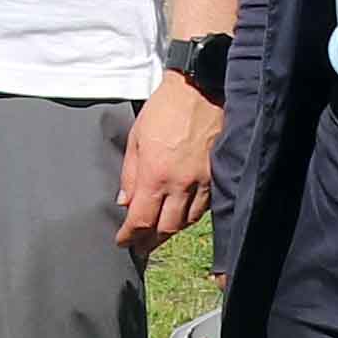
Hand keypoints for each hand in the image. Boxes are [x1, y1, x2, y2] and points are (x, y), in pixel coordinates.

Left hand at [114, 76, 222, 246]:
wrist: (199, 91)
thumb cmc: (164, 110)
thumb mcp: (136, 138)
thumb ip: (129, 174)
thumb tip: (124, 201)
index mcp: (155, 175)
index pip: (140, 219)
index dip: (130, 236)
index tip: (122, 241)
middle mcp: (179, 184)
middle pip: (165, 228)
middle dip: (150, 241)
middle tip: (140, 246)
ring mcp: (200, 182)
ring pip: (186, 221)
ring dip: (170, 231)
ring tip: (159, 235)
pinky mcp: (215, 177)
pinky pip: (202, 208)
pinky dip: (189, 217)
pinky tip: (181, 217)